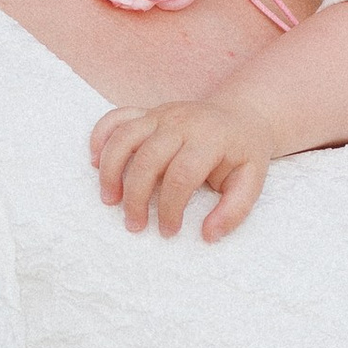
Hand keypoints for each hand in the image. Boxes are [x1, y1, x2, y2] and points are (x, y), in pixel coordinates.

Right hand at [90, 95, 277, 239]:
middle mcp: (181, 122)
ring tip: (110, 200)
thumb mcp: (252, 182)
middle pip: (148, 159)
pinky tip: (95, 162)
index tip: (168, 231)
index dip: (170, 207)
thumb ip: (234, 210)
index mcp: (209, 139)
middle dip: (136, 197)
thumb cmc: (243, 153)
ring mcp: (161, 114)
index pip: (181, 175)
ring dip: (111, 170)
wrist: (242, 115)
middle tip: (135, 225)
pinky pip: (117, 118)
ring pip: (125, 137)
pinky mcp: (148, 112)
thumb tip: (208, 235)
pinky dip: (101, 136)